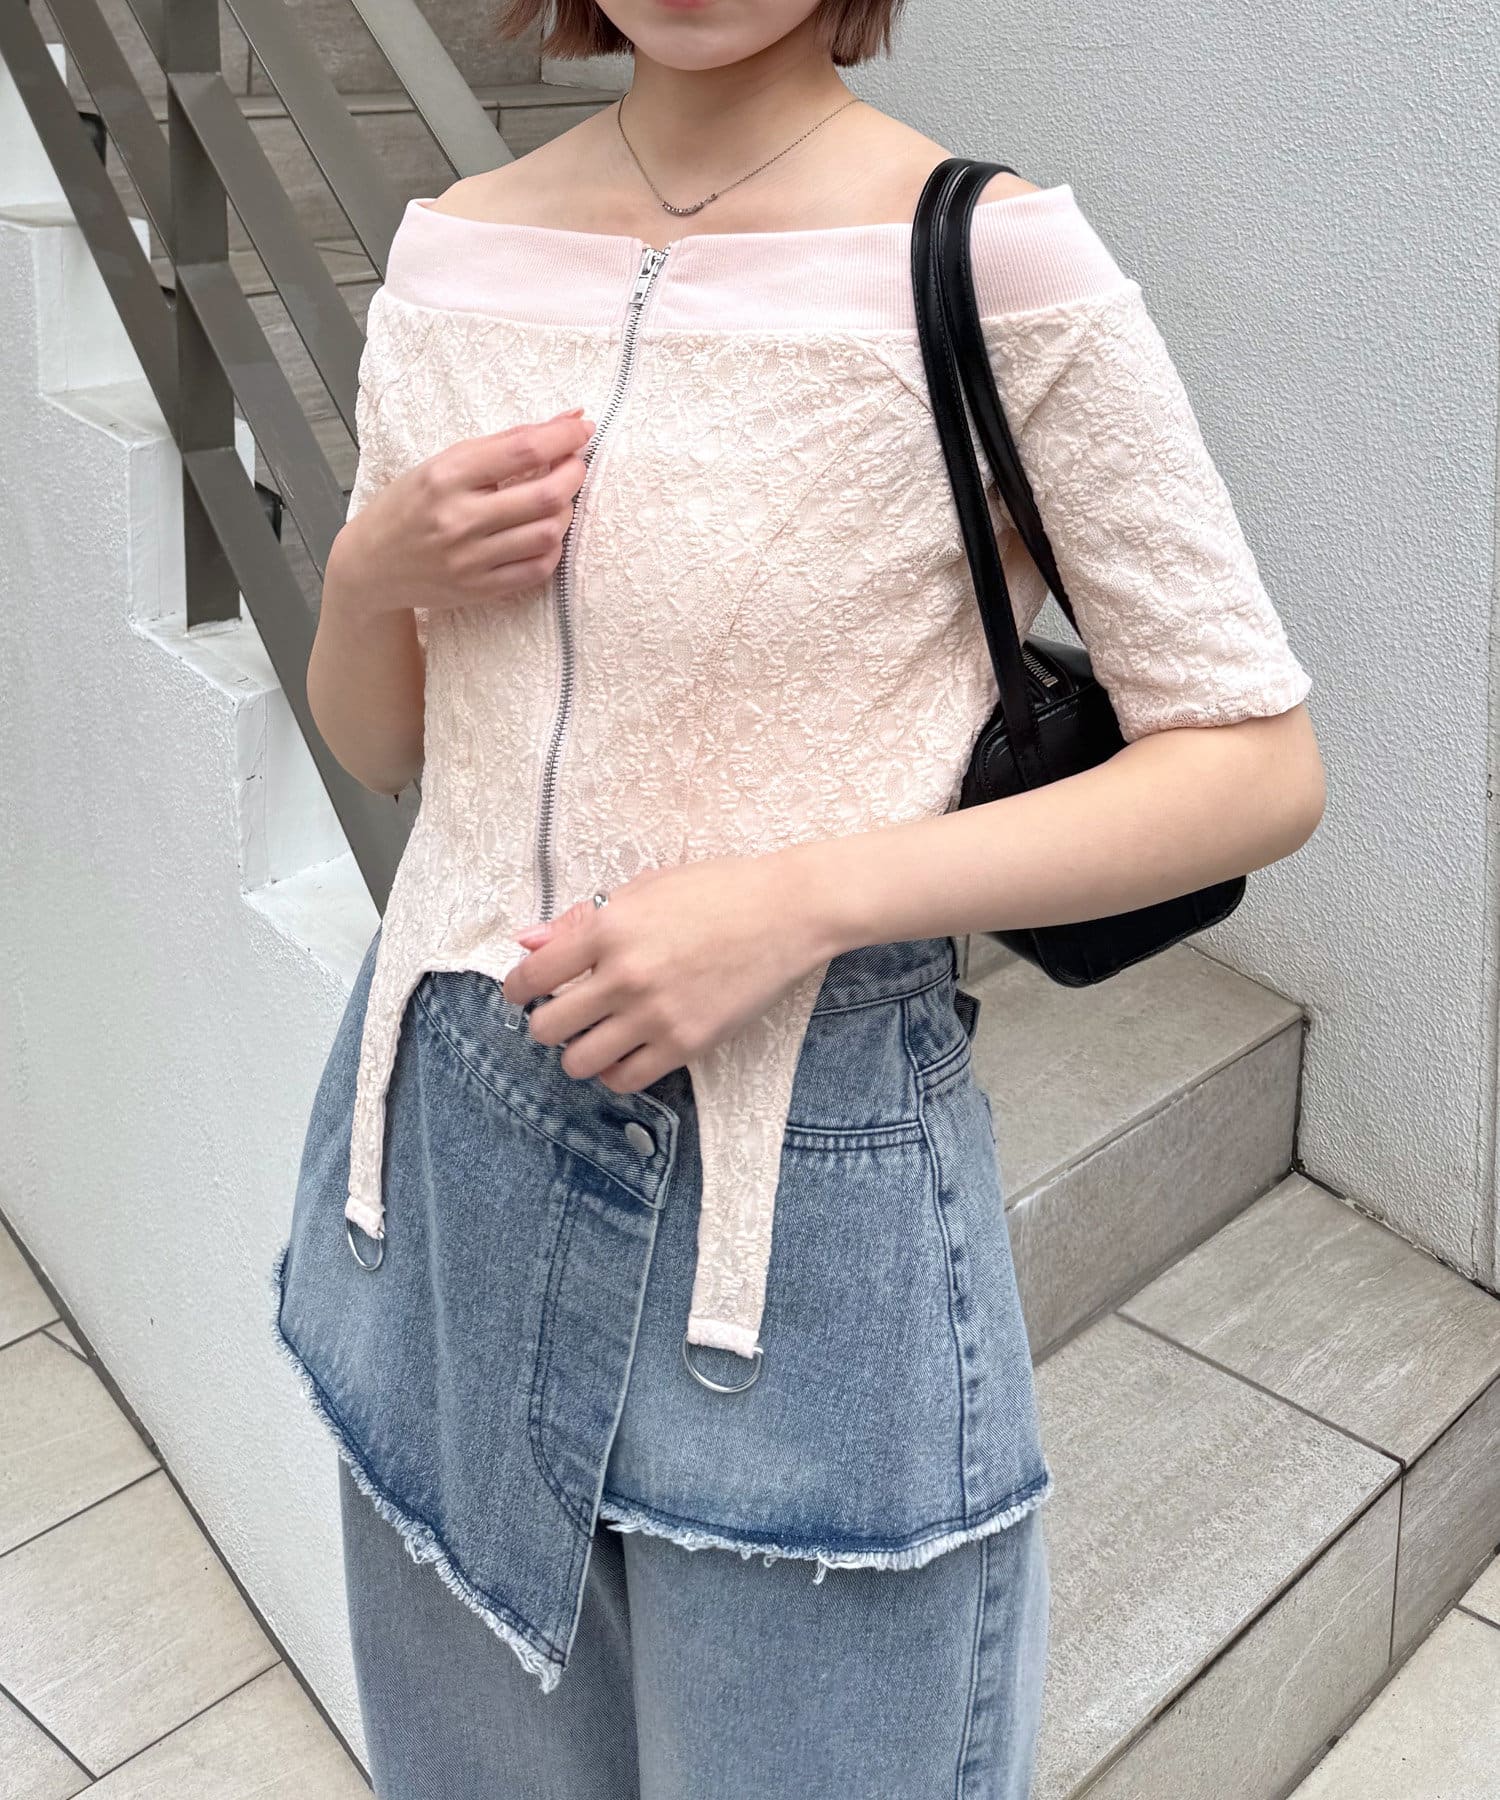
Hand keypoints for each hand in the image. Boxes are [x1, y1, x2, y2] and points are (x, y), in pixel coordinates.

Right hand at [333, 409, 595, 626]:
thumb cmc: (410, 505)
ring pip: (547, 534)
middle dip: (574, 475)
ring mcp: (469, 559)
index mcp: (445, 476)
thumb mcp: (443, 463)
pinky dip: (552, 547)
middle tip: (575, 465)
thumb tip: (569, 419)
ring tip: (558, 500)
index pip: (522, 451)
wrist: (371, 565)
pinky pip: (537, 569)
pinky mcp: (479, 589)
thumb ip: (505, 443)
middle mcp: (458, 519)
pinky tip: (543, 533)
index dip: (563, 437)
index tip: (582, 428)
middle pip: (545, 496)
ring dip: (566, 512)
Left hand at [500, 855, 833, 1092]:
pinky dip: (615, 1071)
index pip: (532, 975)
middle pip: (547, 1028)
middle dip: (545, 1024)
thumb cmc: (717, 891)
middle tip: (562, 1015)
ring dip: (577, 1052)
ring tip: (594, 1036)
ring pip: (579, 1062)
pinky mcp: (687, 1042)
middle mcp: (626, 975)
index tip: (524, 993)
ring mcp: (656, 1014)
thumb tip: (528, 942)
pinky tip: (624, 1052)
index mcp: (609, 928)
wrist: (788, 912)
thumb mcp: (643, 889)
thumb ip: (581, 920)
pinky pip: (626, 1079)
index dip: (517, 989)